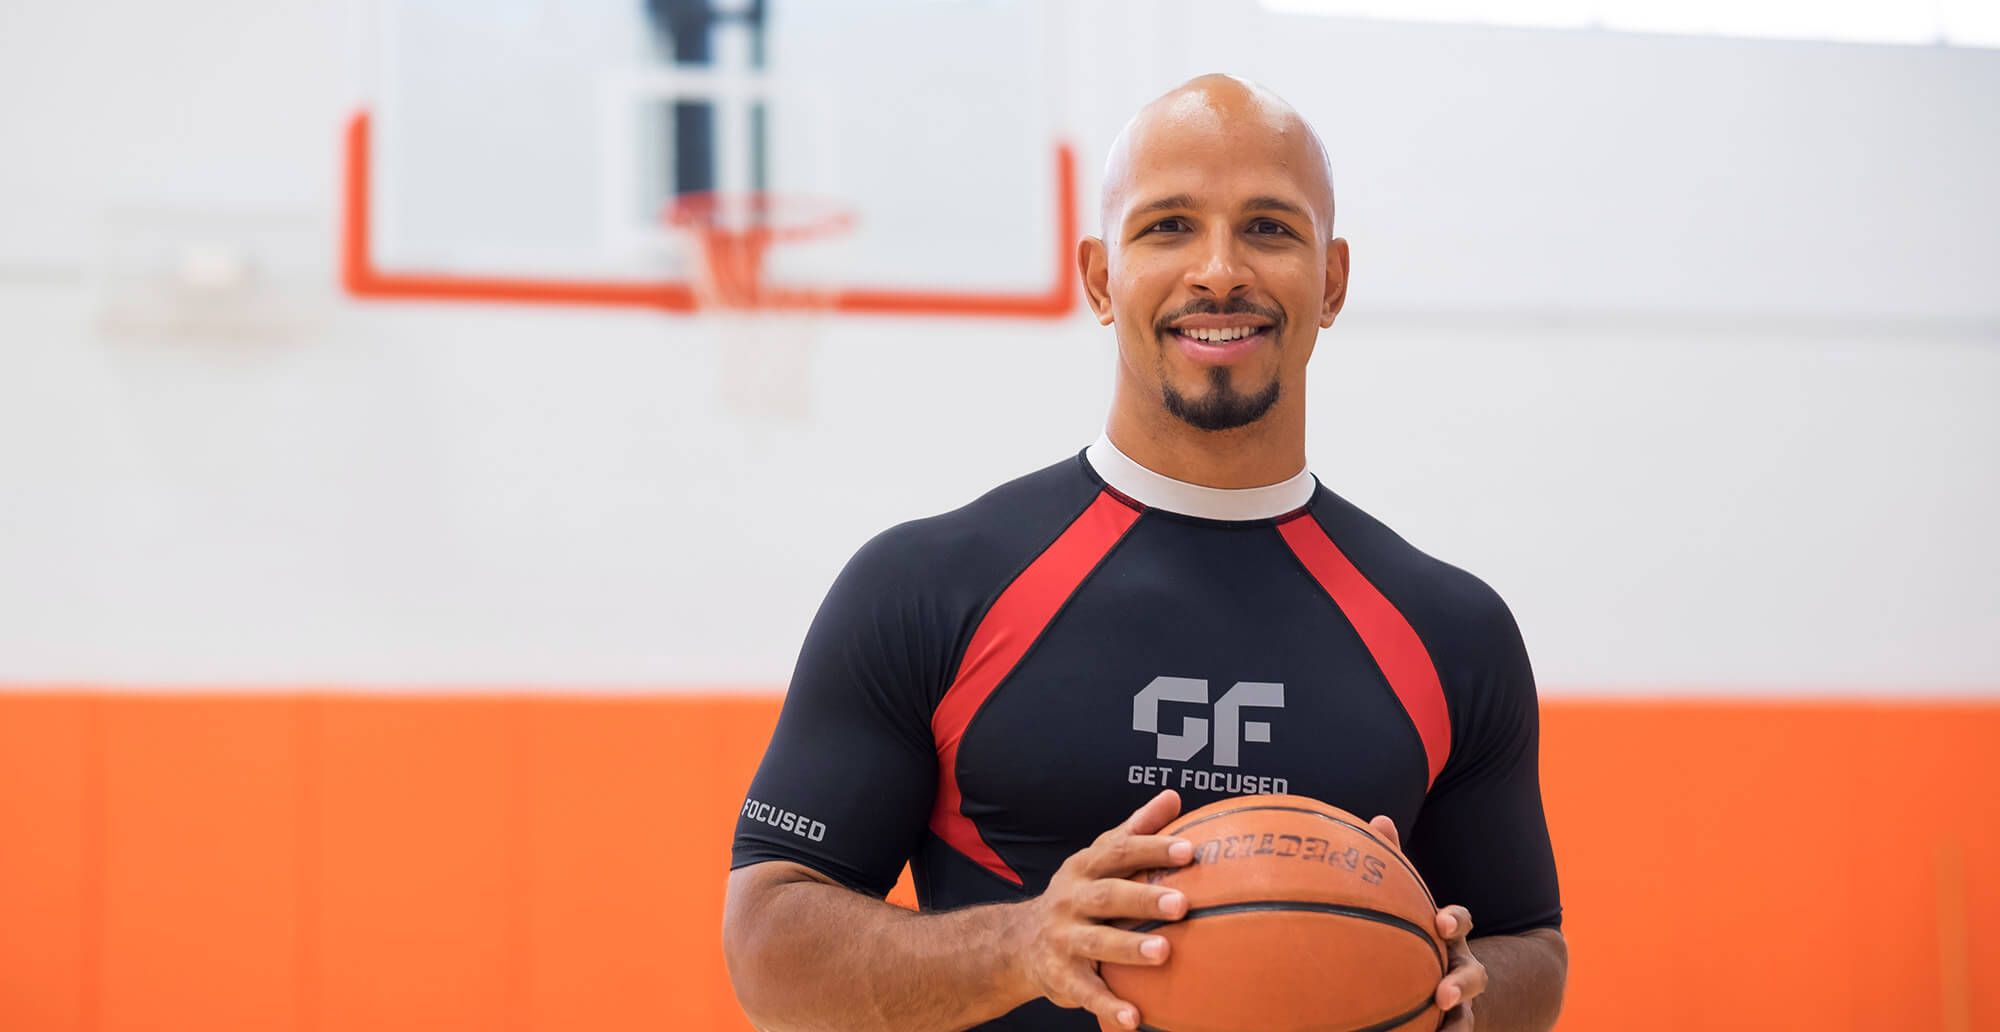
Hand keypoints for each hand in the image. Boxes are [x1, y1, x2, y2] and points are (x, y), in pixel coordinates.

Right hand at [1014, 789, 1194, 1030]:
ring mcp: (1064, 939)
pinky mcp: (1061, 976)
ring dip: (1129, 948)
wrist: (1019, 941)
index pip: (1118, 852)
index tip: (1187, 849)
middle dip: (1143, 898)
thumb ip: (1136, 829)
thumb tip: (1173, 797)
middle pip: (1107, 895)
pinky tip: (1134, 1018)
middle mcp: (1070, 900)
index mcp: (1084, 868)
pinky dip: (1108, 1005)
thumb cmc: (1078, 893)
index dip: (1151, 848)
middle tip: (1182, 902)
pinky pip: (1086, 992)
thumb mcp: (1099, 857)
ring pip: (1096, 942)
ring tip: (1163, 952)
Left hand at [1369, 815, 1487, 1031]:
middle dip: (1461, 984)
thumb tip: (1379, 818)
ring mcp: (1460, 1004)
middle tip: (1442, 994)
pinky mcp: (1452, 1028)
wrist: (1457, 984)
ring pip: (1466, 1019)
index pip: (1461, 923)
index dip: (1455, 921)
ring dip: (1456, 1027)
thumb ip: (1398, 863)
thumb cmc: (1423, 934)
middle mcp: (1462, 969)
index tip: (1442, 923)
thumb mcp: (1414, 903)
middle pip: (1473, 977)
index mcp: (1452, 935)